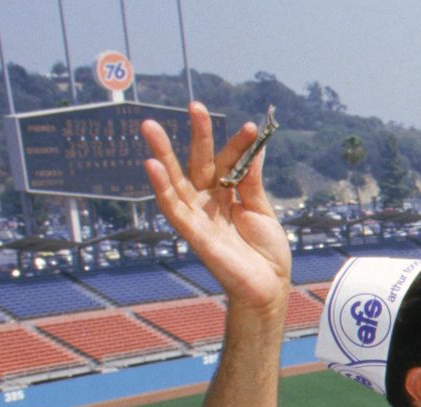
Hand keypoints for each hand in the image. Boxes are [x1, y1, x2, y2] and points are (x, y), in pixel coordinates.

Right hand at [140, 103, 291, 309]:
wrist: (270, 287)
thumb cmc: (266, 252)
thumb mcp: (262, 210)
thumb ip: (252, 181)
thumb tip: (253, 148)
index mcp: (226, 195)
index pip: (227, 162)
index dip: (236, 144)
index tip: (251, 127)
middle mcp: (208, 202)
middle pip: (197, 163)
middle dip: (196, 135)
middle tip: (194, 105)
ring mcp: (199, 217)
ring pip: (176, 181)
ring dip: (162, 154)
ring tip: (150, 127)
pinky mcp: (194, 234)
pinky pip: (174, 209)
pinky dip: (161, 188)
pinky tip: (151, 166)